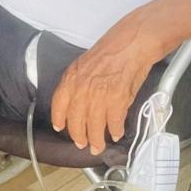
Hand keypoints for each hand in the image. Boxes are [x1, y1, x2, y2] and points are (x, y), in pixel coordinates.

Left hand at [50, 21, 161, 154]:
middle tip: (82, 143)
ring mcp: (99, 97)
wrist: (132, 43)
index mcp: (71, 79)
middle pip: (75, 121)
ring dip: (96, 140)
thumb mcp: (84, 65)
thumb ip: (78, 85)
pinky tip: (116, 133)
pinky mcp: (117, 101)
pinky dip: (115, 130)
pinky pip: (113, 122)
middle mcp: (81, 90)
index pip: (59, 105)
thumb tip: (79, 104)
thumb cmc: (112, 51)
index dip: (59, 120)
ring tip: (98, 146)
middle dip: (78, 136)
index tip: (60, 128)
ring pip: (94, 126)